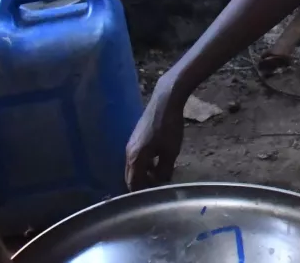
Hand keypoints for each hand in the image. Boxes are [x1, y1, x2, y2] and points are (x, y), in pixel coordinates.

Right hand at [125, 75, 186, 191]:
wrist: (165, 100)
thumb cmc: (169, 126)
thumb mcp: (171, 152)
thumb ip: (165, 171)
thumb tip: (162, 184)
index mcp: (135, 158)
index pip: (134, 185)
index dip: (143, 193)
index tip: (154, 198)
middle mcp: (128, 152)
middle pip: (131, 176)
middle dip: (143, 184)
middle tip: (158, 188)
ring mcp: (131, 143)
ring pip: (134, 166)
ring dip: (144, 173)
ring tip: (161, 175)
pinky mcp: (136, 137)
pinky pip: (137, 156)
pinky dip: (145, 163)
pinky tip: (158, 161)